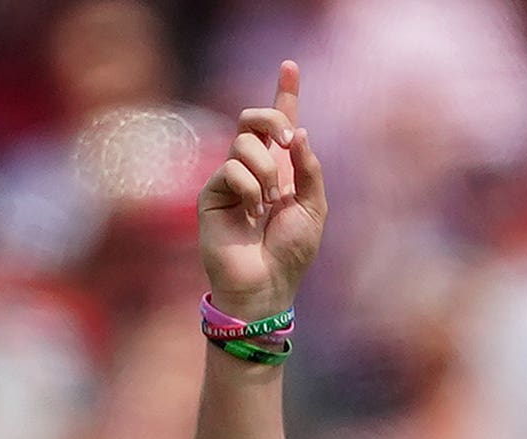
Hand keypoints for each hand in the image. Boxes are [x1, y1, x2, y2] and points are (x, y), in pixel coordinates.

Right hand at [197, 60, 325, 318]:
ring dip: (266, 171)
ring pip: (244, 143)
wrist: (266, 283)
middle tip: (288, 139)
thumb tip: (299, 133)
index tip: (291, 66)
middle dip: (273, 117)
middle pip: (254, 119)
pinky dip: (248, 189)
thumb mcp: (313, 209)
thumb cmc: (291, 252)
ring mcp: (232, 178)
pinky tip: (250, 215)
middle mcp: (256, 168)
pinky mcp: (213, 192)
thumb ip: (309, 171)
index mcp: (284, 170)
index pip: (282, 126)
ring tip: (269, 204)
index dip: (285, 94)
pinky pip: (231, 169)